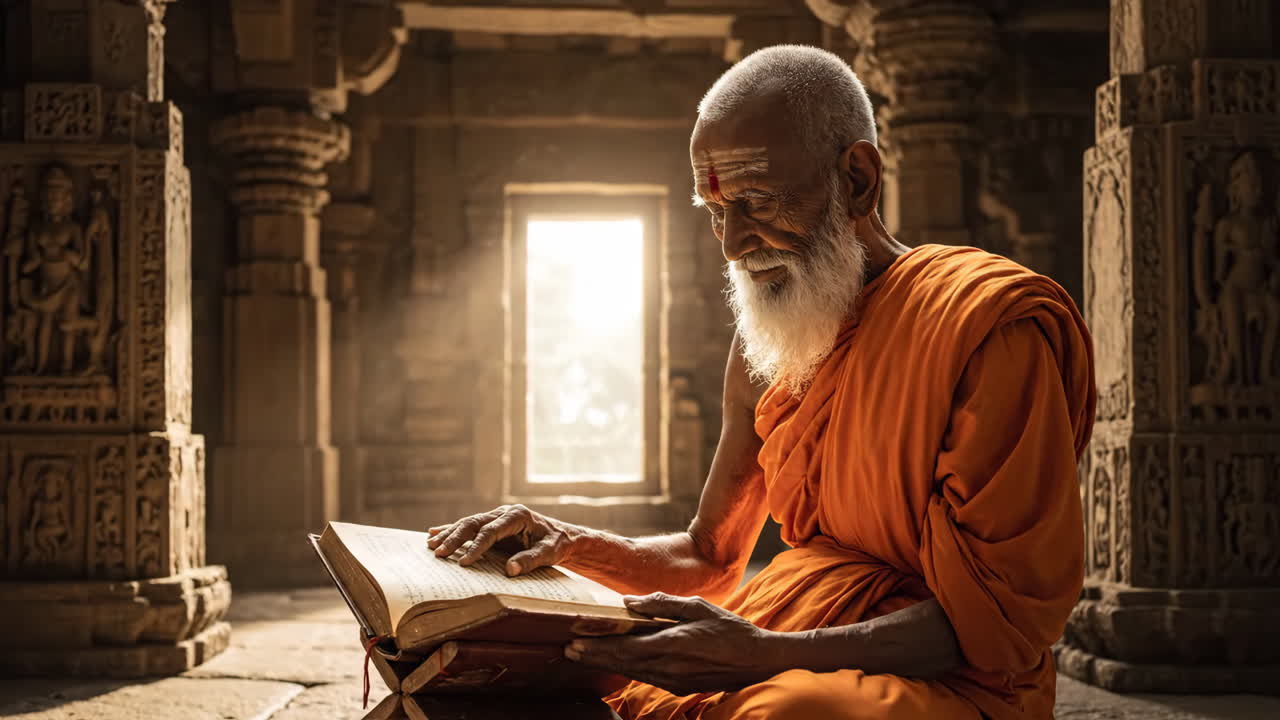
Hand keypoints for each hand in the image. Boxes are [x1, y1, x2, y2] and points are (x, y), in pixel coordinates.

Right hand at [426, 504, 573, 574]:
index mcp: (517, 516)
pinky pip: (469, 527)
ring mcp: (496, 517)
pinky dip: (451, 529)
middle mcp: (503, 513)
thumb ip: (531, 560)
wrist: (562, 536)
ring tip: (429, 545)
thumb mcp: (550, 552)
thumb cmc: (557, 544)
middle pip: (474, 523)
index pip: (491, 531)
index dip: (477, 546)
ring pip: (468, 523)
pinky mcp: (492, 525)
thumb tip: (510, 570)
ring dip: (448, 534)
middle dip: (455, 538)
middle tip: (438, 553)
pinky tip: (433, 532)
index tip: (464, 563)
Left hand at [564, 593, 782, 695]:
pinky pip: (646, 677)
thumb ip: (663, 604)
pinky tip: (617, 662)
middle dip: (594, 656)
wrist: (758, 661)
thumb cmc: (731, 630)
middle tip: (569, 650)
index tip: (575, 640)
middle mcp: (669, 667)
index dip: (597, 646)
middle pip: (622, 662)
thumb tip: (630, 602)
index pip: (625, 647)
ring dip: (606, 664)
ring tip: (584, 655)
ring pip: (631, 672)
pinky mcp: (679, 686)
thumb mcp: (699, 607)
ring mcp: (673, 680)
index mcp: (672, 643)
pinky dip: (627, 669)